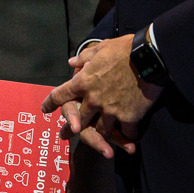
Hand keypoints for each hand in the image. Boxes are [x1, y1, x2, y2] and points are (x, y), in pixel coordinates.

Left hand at [43, 34, 160, 158]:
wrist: (149, 57)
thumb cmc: (124, 49)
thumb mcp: (100, 49)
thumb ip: (84, 58)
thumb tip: (71, 63)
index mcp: (83, 82)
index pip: (60, 95)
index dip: (50, 103)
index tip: (44, 109)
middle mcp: (93, 99)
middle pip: (79, 119)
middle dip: (71, 129)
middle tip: (65, 135)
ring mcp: (111, 110)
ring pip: (102, 130)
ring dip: (102, 135)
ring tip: (102, 143)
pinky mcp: (129, 117)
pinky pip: (127, 132)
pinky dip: (128, 137)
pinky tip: (130, 140)